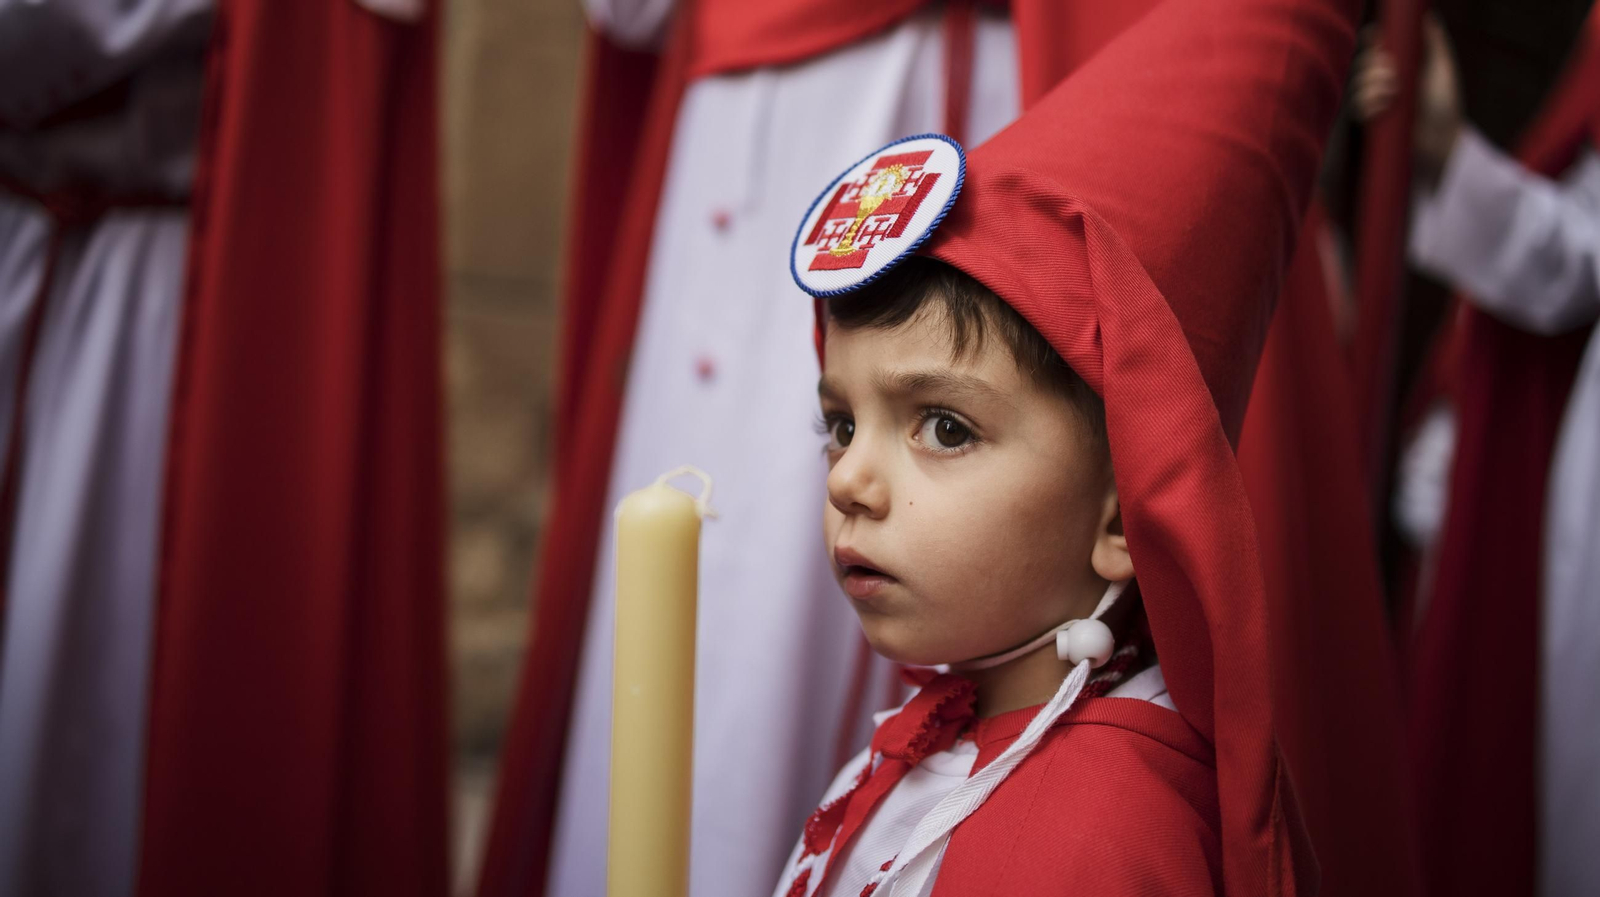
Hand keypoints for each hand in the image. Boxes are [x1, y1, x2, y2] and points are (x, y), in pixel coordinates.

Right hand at [1351, 14, 1464, 180]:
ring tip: (1393, 90)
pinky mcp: (1363, 129)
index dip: (1370, 43)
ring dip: (1371, 82)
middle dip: (1372, 64)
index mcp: (1392, 72)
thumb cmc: (1445, 109)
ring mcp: (1369, 109)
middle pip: (1359, 66)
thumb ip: (1432, 42)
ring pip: (1354, 86)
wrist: (1444, 144)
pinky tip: (1384, 105)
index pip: (1371, 52)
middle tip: (1393, 71)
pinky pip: (1352, 109)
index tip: (1377, 36)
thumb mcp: (1441, 69)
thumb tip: (1424, 15)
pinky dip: (1367, 102)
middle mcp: (1377, 88)